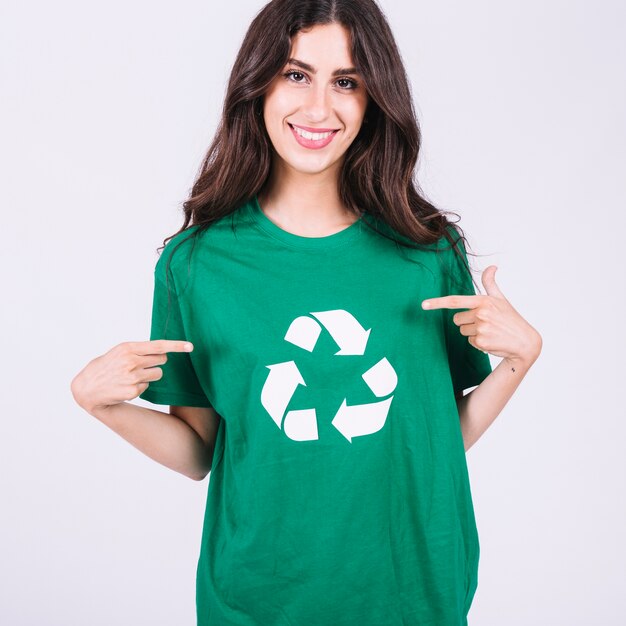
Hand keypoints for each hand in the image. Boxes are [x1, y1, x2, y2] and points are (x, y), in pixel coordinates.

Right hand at [70, 340, 193, 415]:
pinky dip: (141, 386)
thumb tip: (163, 351)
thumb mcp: (120, 351)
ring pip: (158, 373)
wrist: (87, 387)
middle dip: (156, 361)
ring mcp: (133, 377)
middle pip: (162, 359)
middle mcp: (131, 361)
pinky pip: (148, 386)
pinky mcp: (134, 391)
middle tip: (141, 364)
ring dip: (150, 374)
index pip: (159, 345)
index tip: (190, 346)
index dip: (177, 345)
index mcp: (128, 348)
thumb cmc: (107, 366)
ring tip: (132, 375)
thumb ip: (139, 349)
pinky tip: (127, 385)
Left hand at [421, 266, 541, 364]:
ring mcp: (480, 328)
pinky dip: (478, 343)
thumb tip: (492, 266)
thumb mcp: (501, 299)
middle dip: (467, 322)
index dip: (437, 303)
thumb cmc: (511, 318)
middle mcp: (480, 313)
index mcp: (483, 301)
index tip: (423, 305)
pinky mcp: (481, 342)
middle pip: (457, 320)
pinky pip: (469, 341)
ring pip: (462, 331)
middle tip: (485, 323)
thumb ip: (491, 283)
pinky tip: (491, 340)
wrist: (525, 342)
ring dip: (473, 332)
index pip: (455, 301)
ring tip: (490, 331)